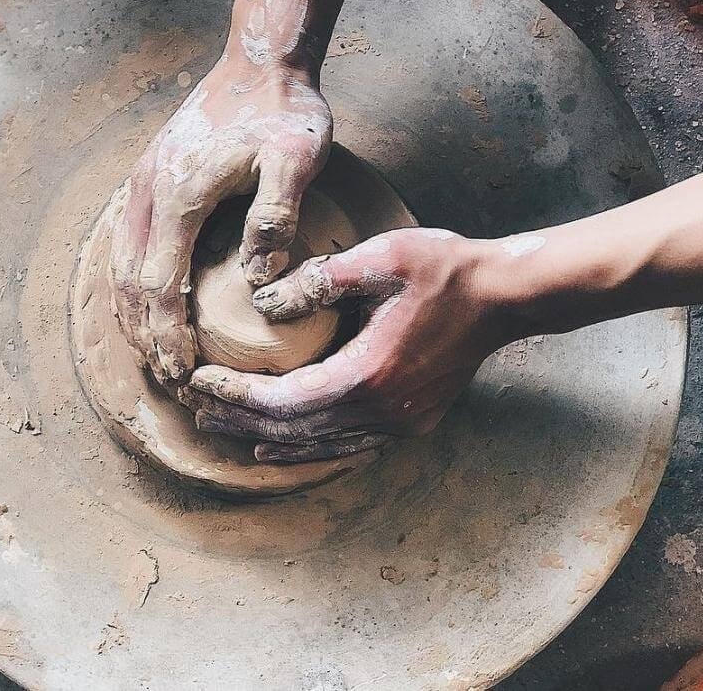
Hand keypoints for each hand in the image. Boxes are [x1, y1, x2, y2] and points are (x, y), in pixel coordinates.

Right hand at [110, 56, 331, 382]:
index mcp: (180, 194)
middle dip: (145, 336)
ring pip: (120, 267)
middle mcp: (148, 193)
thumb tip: (256, 281)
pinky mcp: (148, 181)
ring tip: (151, 354)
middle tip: (168, 379)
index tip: (183, 372)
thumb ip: (276, 216)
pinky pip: (126, 246)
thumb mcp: (296, 158)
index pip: (163, 284)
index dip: (169, 334)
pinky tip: (144, 306)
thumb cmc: (283, 111)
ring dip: (131, 315)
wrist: (259, 61)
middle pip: (131, 284)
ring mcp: (142, 185)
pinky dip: (130, 286)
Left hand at [180, 228, 515, 461]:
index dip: (236, 394)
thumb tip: (262, 304)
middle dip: (241, 421)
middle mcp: (381, 411)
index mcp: (368, 374)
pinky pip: (345, 444)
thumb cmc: (445, 271)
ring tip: (226, 431)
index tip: (199, 380)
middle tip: (197, 409)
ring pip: (318, 445)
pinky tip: (282, 444)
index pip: (283, 399)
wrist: (505, 296)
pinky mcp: (409, 420)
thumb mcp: (382, 258)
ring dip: (268, 439)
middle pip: (294, 430)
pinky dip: (307, 445)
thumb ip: (318, 280)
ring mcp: (398, 422)